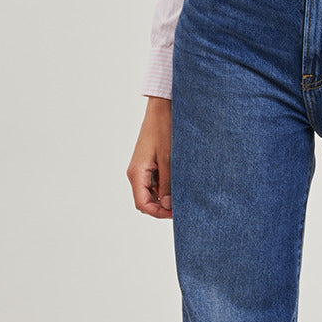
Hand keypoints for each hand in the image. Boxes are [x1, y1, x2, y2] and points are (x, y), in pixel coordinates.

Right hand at [129, 96, 172, 217]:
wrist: (163, 107)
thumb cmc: (164, 129)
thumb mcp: (169, 159)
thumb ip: (167, 183)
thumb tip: (167, 205)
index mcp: (137, 173)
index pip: (142, 204)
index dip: (159, 213)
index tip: (177, 213)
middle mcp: (137, 173)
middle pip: (146, 200)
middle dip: (163, 206)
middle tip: (184, 205)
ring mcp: (143, 168)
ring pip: (152, 192)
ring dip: (167, 195)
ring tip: (185, 192)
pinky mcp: (150, 163)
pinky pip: (156, 180)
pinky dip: (167, 185)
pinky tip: (181, 181)